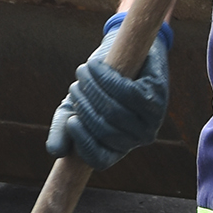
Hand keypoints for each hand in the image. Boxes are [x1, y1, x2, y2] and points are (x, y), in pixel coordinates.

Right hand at [46, 15, 173, 170]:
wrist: (124, 52)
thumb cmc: (96, 88)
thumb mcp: (73, 108)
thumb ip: (62, 129)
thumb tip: (55, 151)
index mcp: (118, 148)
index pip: (100, 159)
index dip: (83, 143)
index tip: (71, 120)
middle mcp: (138, 138)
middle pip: (105, 129)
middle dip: (83, 105)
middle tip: (74, 86)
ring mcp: (152, 118)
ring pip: (115, 110)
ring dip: (92, 87)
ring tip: (82, 72)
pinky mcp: (156, 95)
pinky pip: (127, 92)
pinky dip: (107, 77)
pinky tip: (96, 66)